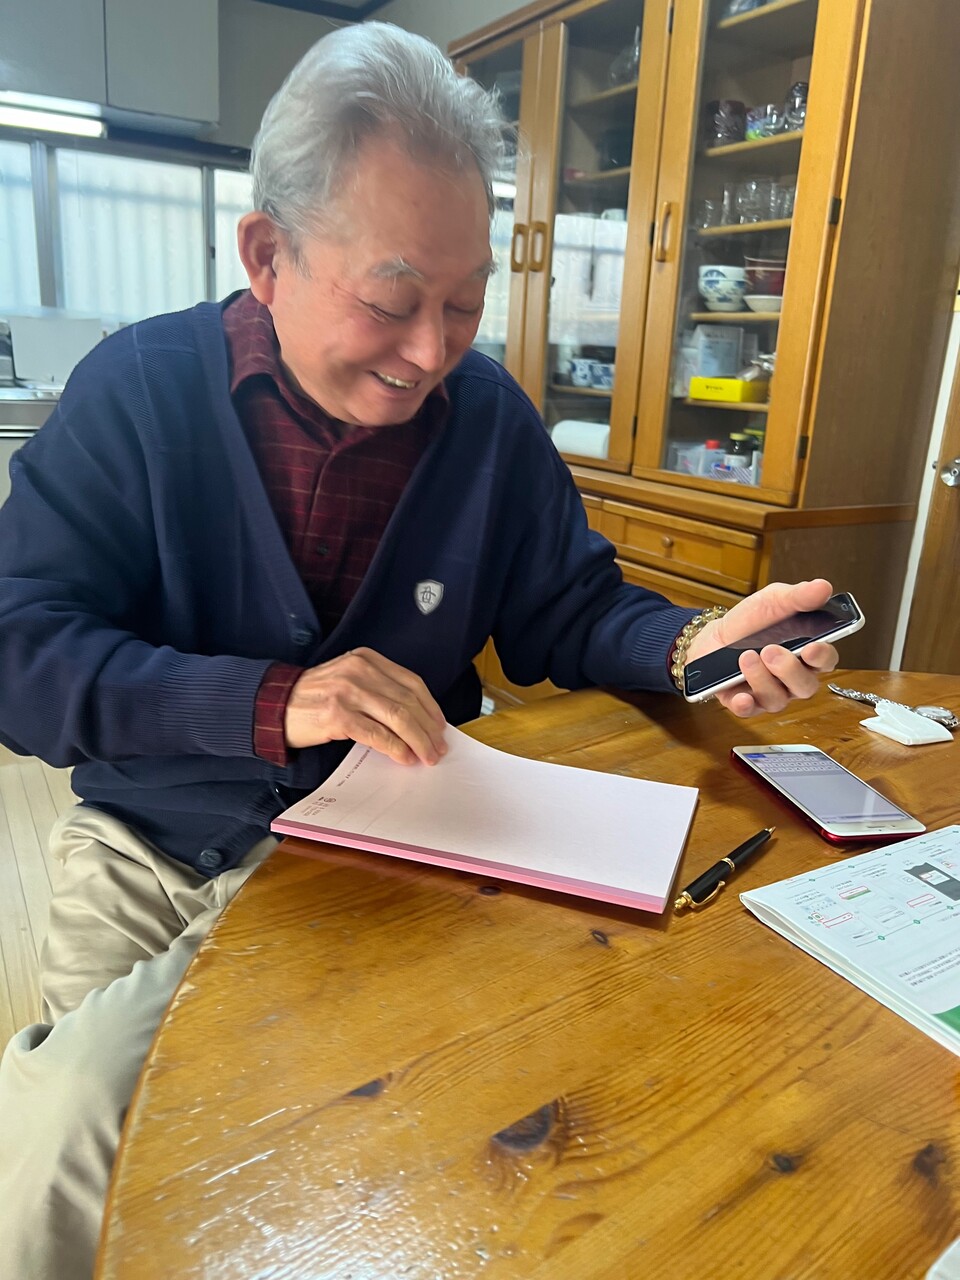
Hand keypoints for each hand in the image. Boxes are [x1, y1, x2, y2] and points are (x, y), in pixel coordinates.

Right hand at [284, 647, 446, 763]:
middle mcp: (359, 671)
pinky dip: (395, 748)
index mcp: (366, 659)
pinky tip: (404, 757)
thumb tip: (416, 718)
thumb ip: (379, 689)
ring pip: (398, 718)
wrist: (274, 704)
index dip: (431, 707)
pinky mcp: (338, 716)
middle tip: (438, 747)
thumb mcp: (348, 679)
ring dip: (418, 740)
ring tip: (426, 756)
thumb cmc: (314, 696)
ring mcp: (348, 692)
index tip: (440, 725)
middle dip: (428, 728)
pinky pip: (377, 734)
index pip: (411, 682)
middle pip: (408, 701)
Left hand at [685, 579, 839, 717]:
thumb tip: (823, 587)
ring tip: (746, 657)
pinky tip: (740, 695)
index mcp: (807, 654)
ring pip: (778, 699)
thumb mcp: (774, 601)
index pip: (826, 661)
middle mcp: (793, 679)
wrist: (715, 636)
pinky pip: (749, 711)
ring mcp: (771, 694)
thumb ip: (798, 597)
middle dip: (789, 670)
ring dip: (762, 678)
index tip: (813, 647)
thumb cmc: (752, 622)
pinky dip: (745, 704)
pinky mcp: (746, 703)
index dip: (823, 657)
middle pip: (805, 686)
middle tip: (771, 651)